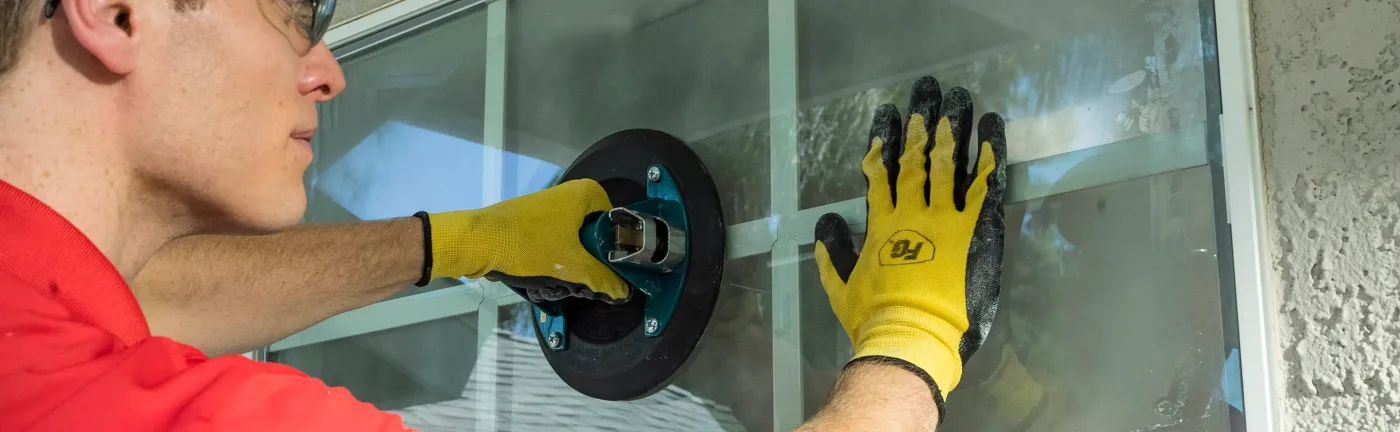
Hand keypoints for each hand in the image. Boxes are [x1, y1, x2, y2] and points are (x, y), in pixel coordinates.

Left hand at [427, 179, 628, 301]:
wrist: (478, 241)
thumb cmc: (528, 244)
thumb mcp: (570, 265)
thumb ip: (601, 278)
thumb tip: (623, 291)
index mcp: (584, 193)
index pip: (615, 223)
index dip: (614, 247)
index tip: (610, 268)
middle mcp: (568, 193)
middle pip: (594, 232)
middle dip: (591, 257)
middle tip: (589, 278)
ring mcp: (547, 206)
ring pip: (573, 238)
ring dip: (571, 259)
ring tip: (567, 279)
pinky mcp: (530, 219)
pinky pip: (554, 238)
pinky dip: (554, 255)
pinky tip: (547, 272)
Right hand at [814, 76, 1007, 415]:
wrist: (912, 334)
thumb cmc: (875, 317)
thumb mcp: (840, 286)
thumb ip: (833, 253)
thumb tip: (822, 225)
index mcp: (881, 224)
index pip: (882, 171)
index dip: (885, 140)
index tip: (888, 114)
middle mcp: (912, 211)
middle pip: (917, 158)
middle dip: (921, 121)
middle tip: (926, 90)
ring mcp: (946, 217)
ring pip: (949, 162)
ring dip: (953, 127)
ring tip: (957, 97)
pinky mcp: (976, 228)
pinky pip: (986, 183)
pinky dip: (989, 152)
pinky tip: (991, 126)